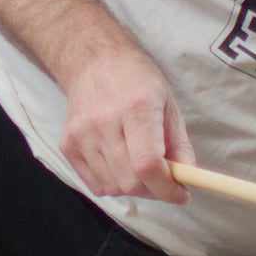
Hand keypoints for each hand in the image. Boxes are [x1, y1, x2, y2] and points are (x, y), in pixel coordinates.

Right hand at [59, 49, 190, 202]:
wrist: (93, 62)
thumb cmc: (137, 81)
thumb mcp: (168, 104)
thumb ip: (180, 144)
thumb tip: (188, 178)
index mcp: (136, 109)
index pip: (148, 164)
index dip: (167, 188)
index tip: (180, 193)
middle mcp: (104, 123)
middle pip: (130, 182)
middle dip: (153, 190)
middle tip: (163, 180)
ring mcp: (81, 136)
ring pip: (113, 188)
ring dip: (133, 187)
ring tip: (139, 166)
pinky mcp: (67, 145)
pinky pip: (95, 185)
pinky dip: (113, 184)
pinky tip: (120, 164)